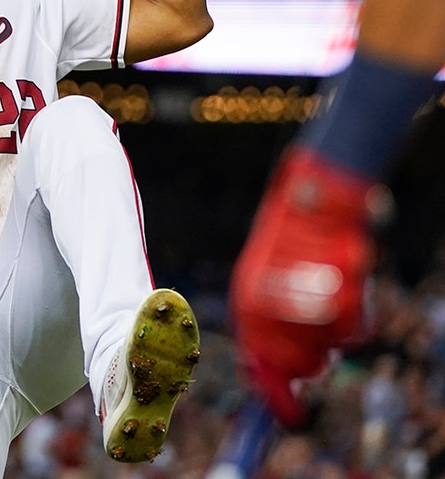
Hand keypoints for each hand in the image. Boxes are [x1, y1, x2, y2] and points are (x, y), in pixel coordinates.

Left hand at [228, 147, 380, 427]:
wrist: (316, 189)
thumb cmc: (294, 236)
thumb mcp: (271, 280)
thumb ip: (272, 324)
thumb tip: (278, 376)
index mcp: (247, 301)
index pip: (259, 363)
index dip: (275, 394)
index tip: (289, 416)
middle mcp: (267, 302)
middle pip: (300, 364)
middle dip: (315, 361)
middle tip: (323, 338)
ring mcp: (301, 294)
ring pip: (331, 346)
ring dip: (338, 329)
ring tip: (334, 295)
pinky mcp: (333, 283)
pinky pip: (355, 323)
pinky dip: (359, 311)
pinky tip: (348, 283)